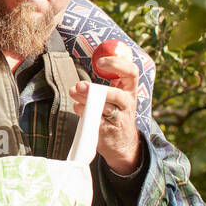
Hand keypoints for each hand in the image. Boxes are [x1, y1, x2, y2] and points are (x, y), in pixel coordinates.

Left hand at [71, 51, 141, 173]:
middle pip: (117, 95)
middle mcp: (127, 103)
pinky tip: (77, 107)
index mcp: (129, 90)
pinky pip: (96, 121)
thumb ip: (102, 85)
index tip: (100, 62)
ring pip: (105, 108)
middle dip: (96, 89)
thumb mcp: (115, 96)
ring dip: (86, 100)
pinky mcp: (109, 131)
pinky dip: (84, 113)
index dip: (117, 64)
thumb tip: (80, 81)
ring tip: (74, 93)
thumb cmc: (115, 113)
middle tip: (80, 85)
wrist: (122, 143)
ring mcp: (120, 119)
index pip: (132, 72)